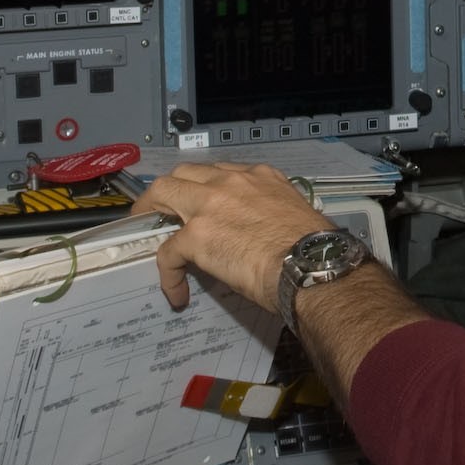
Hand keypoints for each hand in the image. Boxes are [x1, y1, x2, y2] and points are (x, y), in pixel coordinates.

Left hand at [131, 164, 330, 314]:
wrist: (312, 265)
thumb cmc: (315, 248)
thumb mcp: (293, 214)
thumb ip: (272, 213)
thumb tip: (267, 234)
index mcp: (259, 176)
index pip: (220, 172)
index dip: (205, 188)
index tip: (202, 205)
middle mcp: (231, 180)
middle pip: (184, 172)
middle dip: (169, 188)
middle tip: (162, 209)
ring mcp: (210, 204)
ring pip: (164, 192)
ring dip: (152, 210)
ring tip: (149, 231)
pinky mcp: (196, 235)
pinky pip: (168, 252)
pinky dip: (168, 273)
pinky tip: (176, 292)